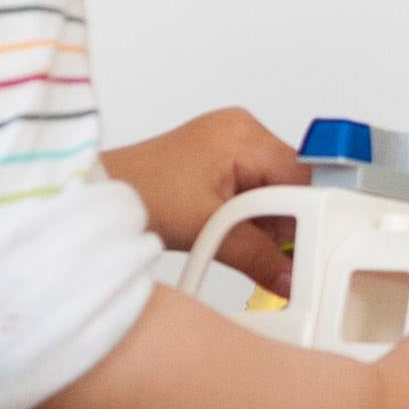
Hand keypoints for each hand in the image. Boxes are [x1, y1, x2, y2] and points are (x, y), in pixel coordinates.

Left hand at [105, 109, 310, 291]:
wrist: (100, 192)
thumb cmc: (139, 192)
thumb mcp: (206, 228)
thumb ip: (257, 255)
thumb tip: (290, 278)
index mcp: (243, 134)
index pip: (301, 175)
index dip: (308, 215)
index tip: (308, 249)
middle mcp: (241, 131)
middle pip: (290, 182)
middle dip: (285, 221)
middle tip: (273, 254)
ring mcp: (230, 144)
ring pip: (273, 188)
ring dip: (266, 221)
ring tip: (240, 240)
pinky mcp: (220, 160)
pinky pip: (253, 188)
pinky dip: (250, 214)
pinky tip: (232, 232)